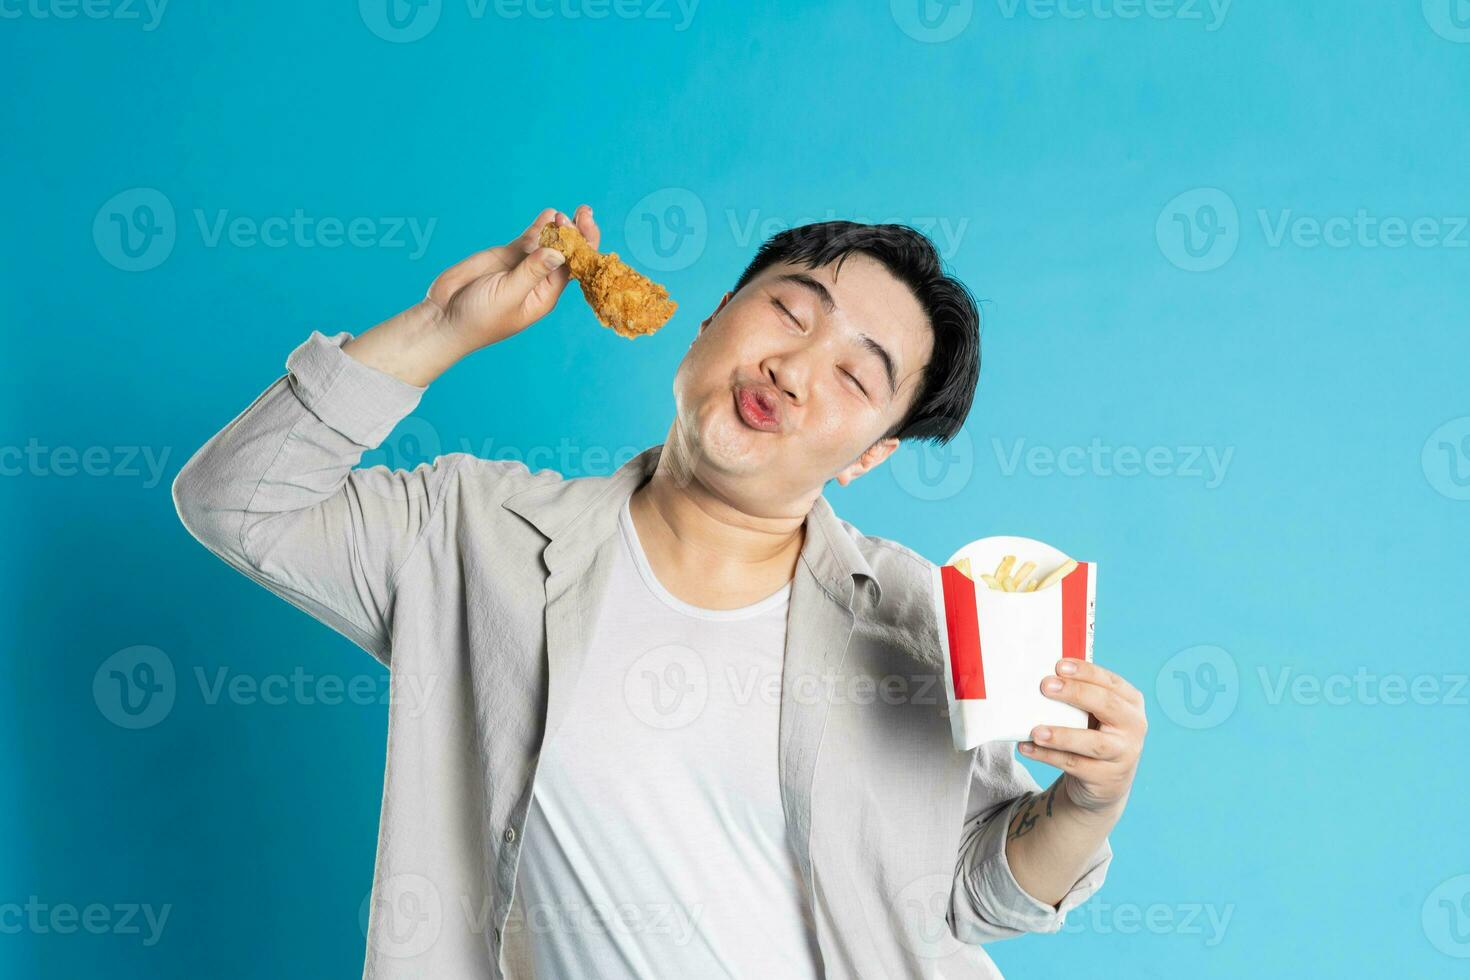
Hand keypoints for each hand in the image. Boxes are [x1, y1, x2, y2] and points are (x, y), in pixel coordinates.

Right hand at [426, 204, 601, 349]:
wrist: (445, 316)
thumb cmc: (478, 317)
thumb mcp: (507, 295)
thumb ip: (531, 272)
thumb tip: (558, 252)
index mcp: (545, 295)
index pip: (573, 268)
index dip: (583, 247)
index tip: (587, 226)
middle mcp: (539, 279)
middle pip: (566, 252)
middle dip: (577, 233)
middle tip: (584, 211)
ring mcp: (524, 266)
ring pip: (548, 242)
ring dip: (559, 227)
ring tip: (564, 212)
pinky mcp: (508, 256)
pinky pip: (529, 238)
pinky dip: (539, 226)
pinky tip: (549, 213)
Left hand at [1020, 660, 1146, 814]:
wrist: (1106, 781)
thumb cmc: (1095, 733)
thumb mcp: (1095, 713)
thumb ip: (1079, 695)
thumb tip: (1042, 677)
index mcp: (1131, 702)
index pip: (1111, 682)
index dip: (1086, 672)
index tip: (1059, 666)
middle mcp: (1133, 726)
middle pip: (1107, 706)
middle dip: (1075, 694)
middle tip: (1045, 686)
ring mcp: (1123, 754)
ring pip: (1093, 743)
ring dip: (1062, 735)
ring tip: (1035, 730)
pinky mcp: (1106, 777)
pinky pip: (1074, 764)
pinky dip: (1048, 756)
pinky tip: (1028, 747)